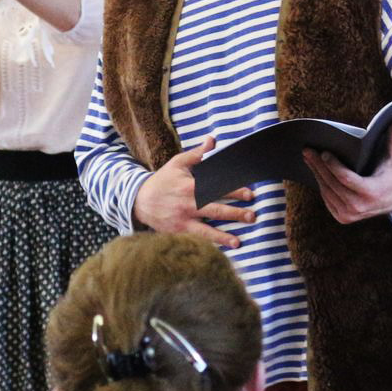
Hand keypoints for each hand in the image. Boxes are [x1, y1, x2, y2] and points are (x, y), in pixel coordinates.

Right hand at [133, 136, 256, 248]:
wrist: (139, 201)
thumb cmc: (162, 180)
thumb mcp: (177, 163)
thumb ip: (197, 154)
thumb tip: (212, 140)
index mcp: (189, 187)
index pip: (216, 188)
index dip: (234, 191)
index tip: (249, 194)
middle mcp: (187, 205)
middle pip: (215, 210)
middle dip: (235, 214)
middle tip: (252, 216)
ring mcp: (182, 221)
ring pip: (205, 231)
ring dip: (223, 237)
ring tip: (238, 242)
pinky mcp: (178, 233)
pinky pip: (195, 240)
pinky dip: (208, 246)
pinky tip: (220, 250)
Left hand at [303, 119, 391, 223]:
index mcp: (372, 192)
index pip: (346, 178)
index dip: (333, 165)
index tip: (324, 152)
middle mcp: (360, 206)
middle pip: (332, 184)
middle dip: (318, 166)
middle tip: (307, 151)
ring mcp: (350, 215)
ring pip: (326, 191)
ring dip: (316, 174)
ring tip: (308, 158)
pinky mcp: (343, 218)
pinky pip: (327, 198)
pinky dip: (321, 184)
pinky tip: (315, 171)